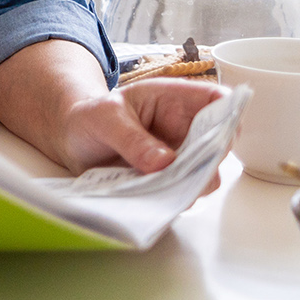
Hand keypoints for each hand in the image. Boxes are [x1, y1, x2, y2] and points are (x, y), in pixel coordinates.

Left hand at [59, 78, 228, 189]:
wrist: (72, 138)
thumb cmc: (91, 116)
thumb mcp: (105, 117)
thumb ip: (132, 138)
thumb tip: (164, 163)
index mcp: (173, 100)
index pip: (218, 100)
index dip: (227, 118)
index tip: (218, 140)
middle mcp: (183, 129)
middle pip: (220, 144)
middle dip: (209, 162)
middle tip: (183, 173)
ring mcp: (178, 157)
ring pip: (205, 175)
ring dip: (191, 185)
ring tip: (163, 188)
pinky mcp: (167, 180)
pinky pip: (182, 193)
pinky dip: (173, 199)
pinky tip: (153, 199)